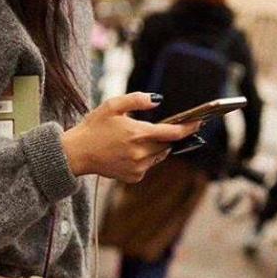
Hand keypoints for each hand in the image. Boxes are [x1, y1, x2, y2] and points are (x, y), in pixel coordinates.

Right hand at [61, 93, 202, 183]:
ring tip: (142, 139)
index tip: (199, 123)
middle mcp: (140, 154)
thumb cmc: (94, 127)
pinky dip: (145, 158)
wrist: (77, 154)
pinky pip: (147, 166)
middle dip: (170, 136)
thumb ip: (137, 100)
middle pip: (167, 145)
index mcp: (138, 134)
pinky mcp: (133, 177)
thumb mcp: (113, 105)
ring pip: (158, 156)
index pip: (172, 133)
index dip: (188, 128)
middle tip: (171, 128)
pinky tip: (131, 152)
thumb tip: (158, 100)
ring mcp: (138, 168)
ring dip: (157, 147)